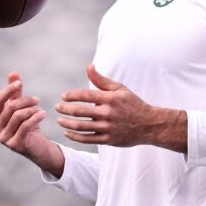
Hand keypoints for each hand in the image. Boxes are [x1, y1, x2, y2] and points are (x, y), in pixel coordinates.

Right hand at [0, 72, 63, 176]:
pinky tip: (43, 113)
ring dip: (32, 109)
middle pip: (10, 107)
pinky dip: (36, 117)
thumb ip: (14, 91)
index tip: (19, 83)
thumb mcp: (20, 107)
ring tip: (39, 108)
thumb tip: (13, 73)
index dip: (8, 90)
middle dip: (25, 100)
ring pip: (18, 115)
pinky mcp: (15, 145)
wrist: (37, 146)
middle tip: (37, 100)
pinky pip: (26, 126)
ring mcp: (3, 139)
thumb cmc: (26, 124)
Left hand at [55, 64, 187, 151]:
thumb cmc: (132, 104)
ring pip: (81, 126)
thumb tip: (88, 66)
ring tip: (59, 121)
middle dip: (65, 109)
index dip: (71, 96)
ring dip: (67, 124)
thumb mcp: (120, 89)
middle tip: (57, 107)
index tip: (63, 96)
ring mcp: (108, 127)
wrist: (149, 125)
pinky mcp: (108, 139)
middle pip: (80, 111)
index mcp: (110, 99)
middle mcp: (108, 113)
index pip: (85, 95)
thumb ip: (101, 80)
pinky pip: (87, 139)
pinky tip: (68, 133)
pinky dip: (75, 137)